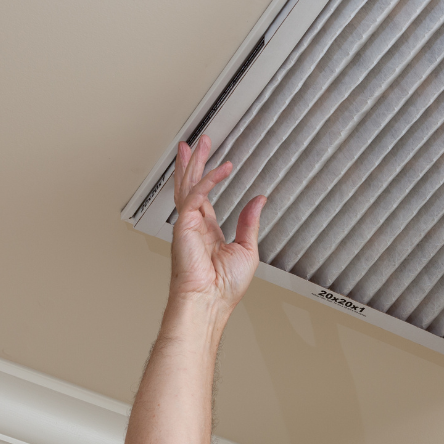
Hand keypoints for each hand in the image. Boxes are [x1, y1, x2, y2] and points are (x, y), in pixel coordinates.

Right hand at [170, 136, 265, 311]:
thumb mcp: (247, 249)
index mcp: (206, 231)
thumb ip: (250, 222)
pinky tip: (221, 169)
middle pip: (191, 185)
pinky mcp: (184, 225)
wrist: (210, 301)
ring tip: (197, 144)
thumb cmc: (224, 287)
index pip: (204, 197)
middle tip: (199, 142)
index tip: (216, 163)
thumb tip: (259, 201)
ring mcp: (186, 224)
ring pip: (187, 185)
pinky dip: (209, 180)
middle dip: (194, 162)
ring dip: (193, 163)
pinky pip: (197, 195)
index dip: (208, 178)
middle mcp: (193, 225)